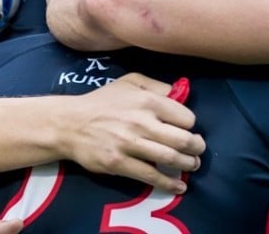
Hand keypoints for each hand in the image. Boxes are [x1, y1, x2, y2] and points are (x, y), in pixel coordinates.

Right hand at [61, 72, 204, 192]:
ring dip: (187, 165)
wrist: (70, 124)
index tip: (187, 129)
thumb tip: (179, 93)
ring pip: (170, 159)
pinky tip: (179, 186)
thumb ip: (156, 85)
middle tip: (198, 150)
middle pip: (182, 139)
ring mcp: (130, 144)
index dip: (190, 124)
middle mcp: (141, 122)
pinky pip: (150, 176)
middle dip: (196, 147)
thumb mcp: (129, 81)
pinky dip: (169, 183)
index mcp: (147, 100)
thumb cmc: (102, 102)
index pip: (184, 117)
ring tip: (193, 166)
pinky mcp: (119, 164)